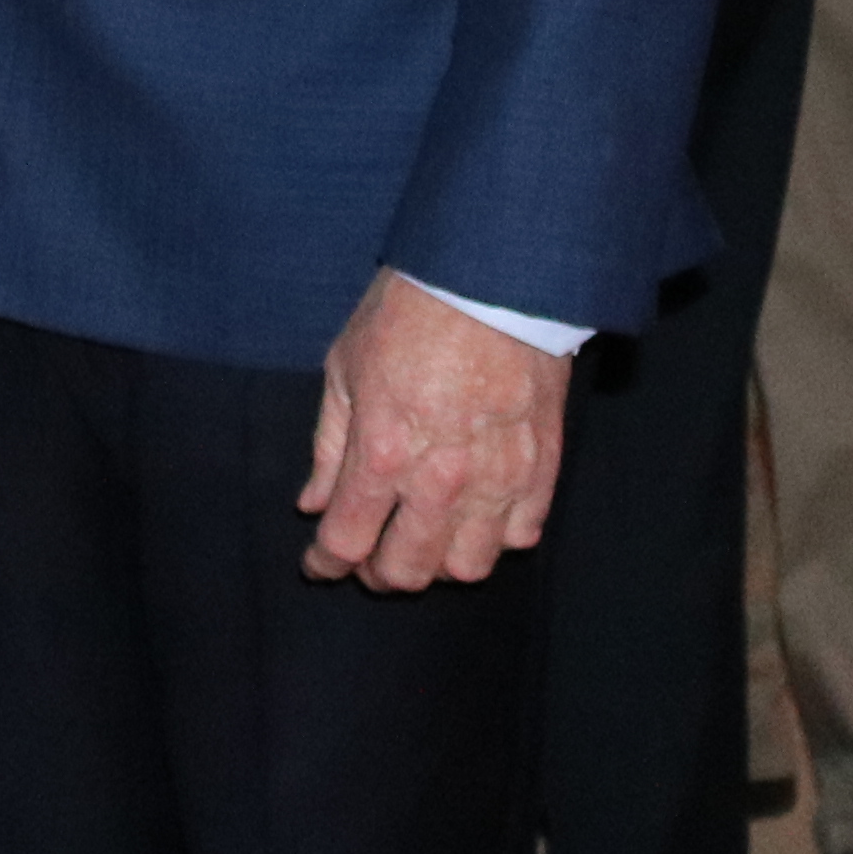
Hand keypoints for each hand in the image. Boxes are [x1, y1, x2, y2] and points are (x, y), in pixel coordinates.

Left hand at [300, 273, 563, 588]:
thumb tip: (312, 502)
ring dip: (437, 564)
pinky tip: (475, 518)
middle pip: (406, 571)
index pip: (347, 541)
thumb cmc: (409, 313)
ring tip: (424, 539)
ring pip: (466, 568)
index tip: (319, 565)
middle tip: (369, 556)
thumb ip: (329, 446)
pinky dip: (494, 539)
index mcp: (382, 453)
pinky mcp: (540, 470)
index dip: (326, 564)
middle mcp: (440, 481)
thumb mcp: (345, 369)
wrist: (492, 279)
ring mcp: (496, 480)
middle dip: (377, 574)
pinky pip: (519, 536)